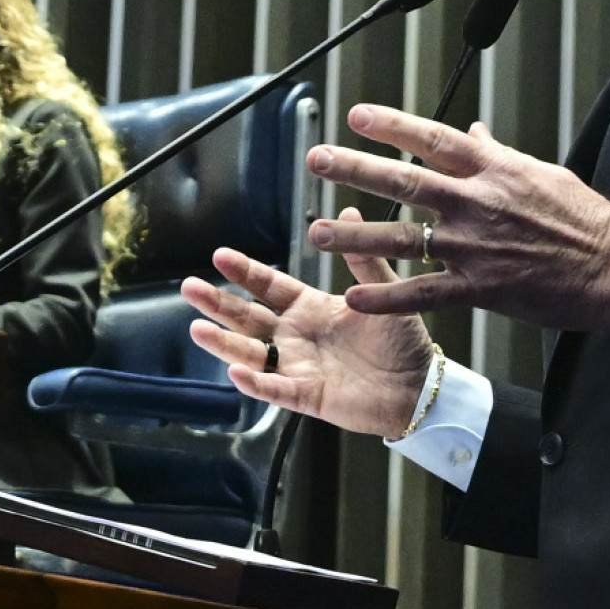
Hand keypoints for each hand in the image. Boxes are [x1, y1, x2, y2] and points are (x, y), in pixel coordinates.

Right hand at [181, 231, 437, 438]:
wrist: (421, 388)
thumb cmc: (403, 341)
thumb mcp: (382, 294)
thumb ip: (363, 261)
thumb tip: (349, 212)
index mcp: (310, 308)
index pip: (268, 286)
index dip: (244, 272)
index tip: (219, 256)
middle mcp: (296, 336)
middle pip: (248, 318)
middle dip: (218, 303)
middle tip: (189, 287)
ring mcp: (298, 367)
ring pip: (251, 353)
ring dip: (224, 343)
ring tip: (197, 329)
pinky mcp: (307, 396)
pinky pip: (276, 389)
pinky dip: (256, 383)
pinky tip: (236, 372)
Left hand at [308, 104, 609, 332]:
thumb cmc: (584, 218)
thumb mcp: (541, 172)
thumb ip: (497, 154)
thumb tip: (473, 131)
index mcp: (492, 170)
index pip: (432, 139)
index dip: (391, 126)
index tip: (356, 115)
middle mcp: (477, 203)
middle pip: (404, 182)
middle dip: (355, 169)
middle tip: (316, 160)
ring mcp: (475, 247)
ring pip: (402, 238)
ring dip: (355, 236)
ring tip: (316, 232)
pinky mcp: (480, 288)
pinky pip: (423, 292)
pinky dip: (387, 296)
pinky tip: (354, 297)